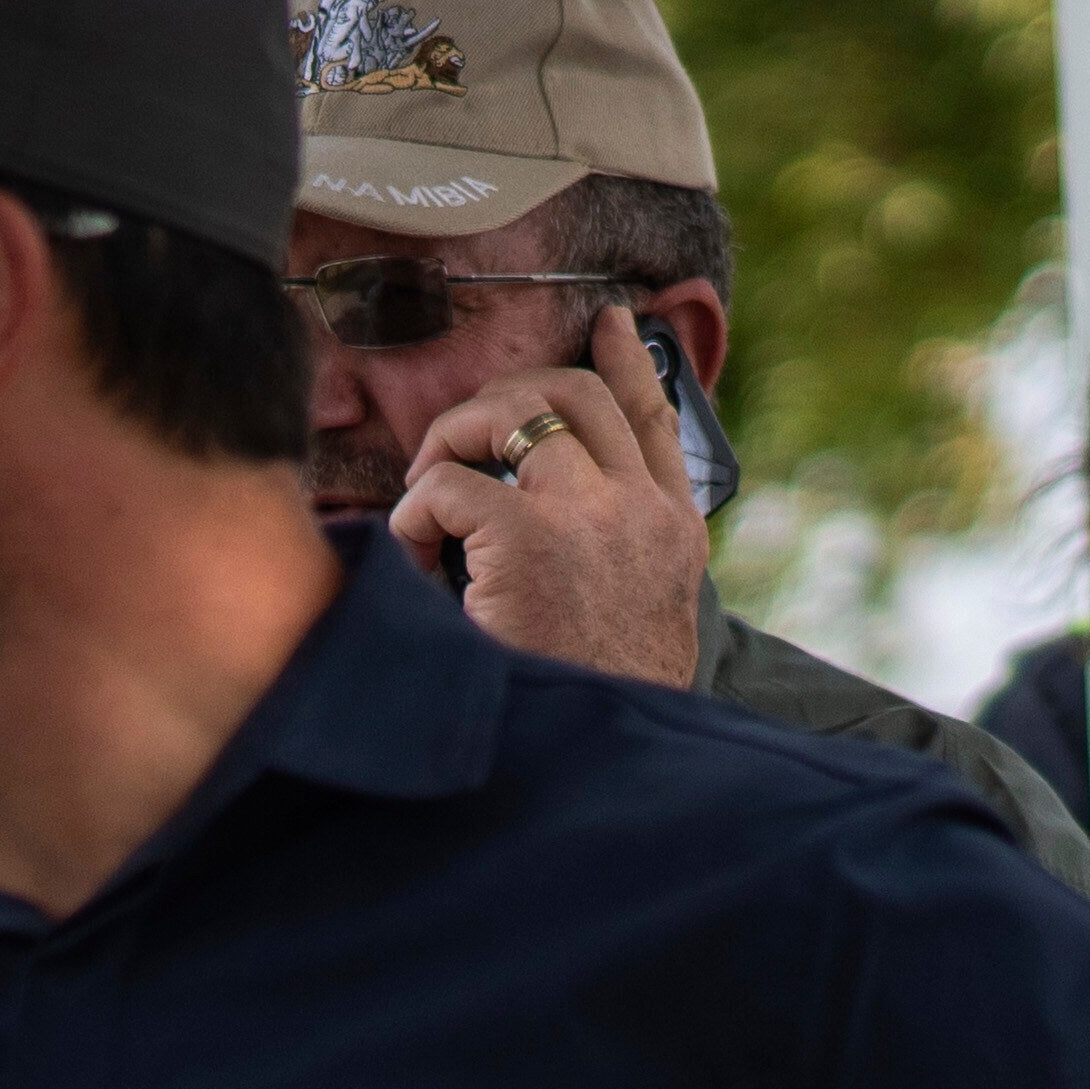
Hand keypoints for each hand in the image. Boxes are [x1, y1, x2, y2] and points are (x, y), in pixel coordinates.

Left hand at [395, 311, 713, 686]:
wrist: (593, 769)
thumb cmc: (594, 706)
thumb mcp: (638, 622)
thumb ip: (615, 558)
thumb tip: (540, 508)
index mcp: (674, 535)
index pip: (654, 416)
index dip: (625, 360)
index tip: (608, 319)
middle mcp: (642, 514)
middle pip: (573, 393)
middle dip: (502, 401)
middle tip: (458, 441)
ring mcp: (590, 519)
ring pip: (512, 413)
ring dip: (453, 443)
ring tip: (428, 500)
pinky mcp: (529, 542)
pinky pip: (448, 487)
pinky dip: (415, 517)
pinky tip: (414, 562)